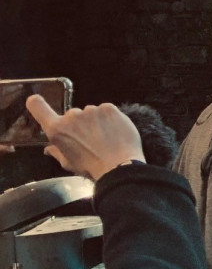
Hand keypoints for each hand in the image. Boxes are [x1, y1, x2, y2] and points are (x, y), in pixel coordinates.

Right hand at [27, 95, 143, 180]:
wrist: (119, 166)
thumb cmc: (90, 167)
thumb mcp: (68, 163)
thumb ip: (57, 152)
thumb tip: (49, 148)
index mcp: (56, 129)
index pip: (38, 107)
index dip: (36, 103)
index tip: (36, 101)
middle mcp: (71, 116)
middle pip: (73, 115)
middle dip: (79, 124)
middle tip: (90, 138)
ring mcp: (91, 110)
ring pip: (91, 113)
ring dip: (95, 121)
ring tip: (105, 137)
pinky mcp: (108, 108)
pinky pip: (106, 110)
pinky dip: (110, 118)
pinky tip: (115, 131)